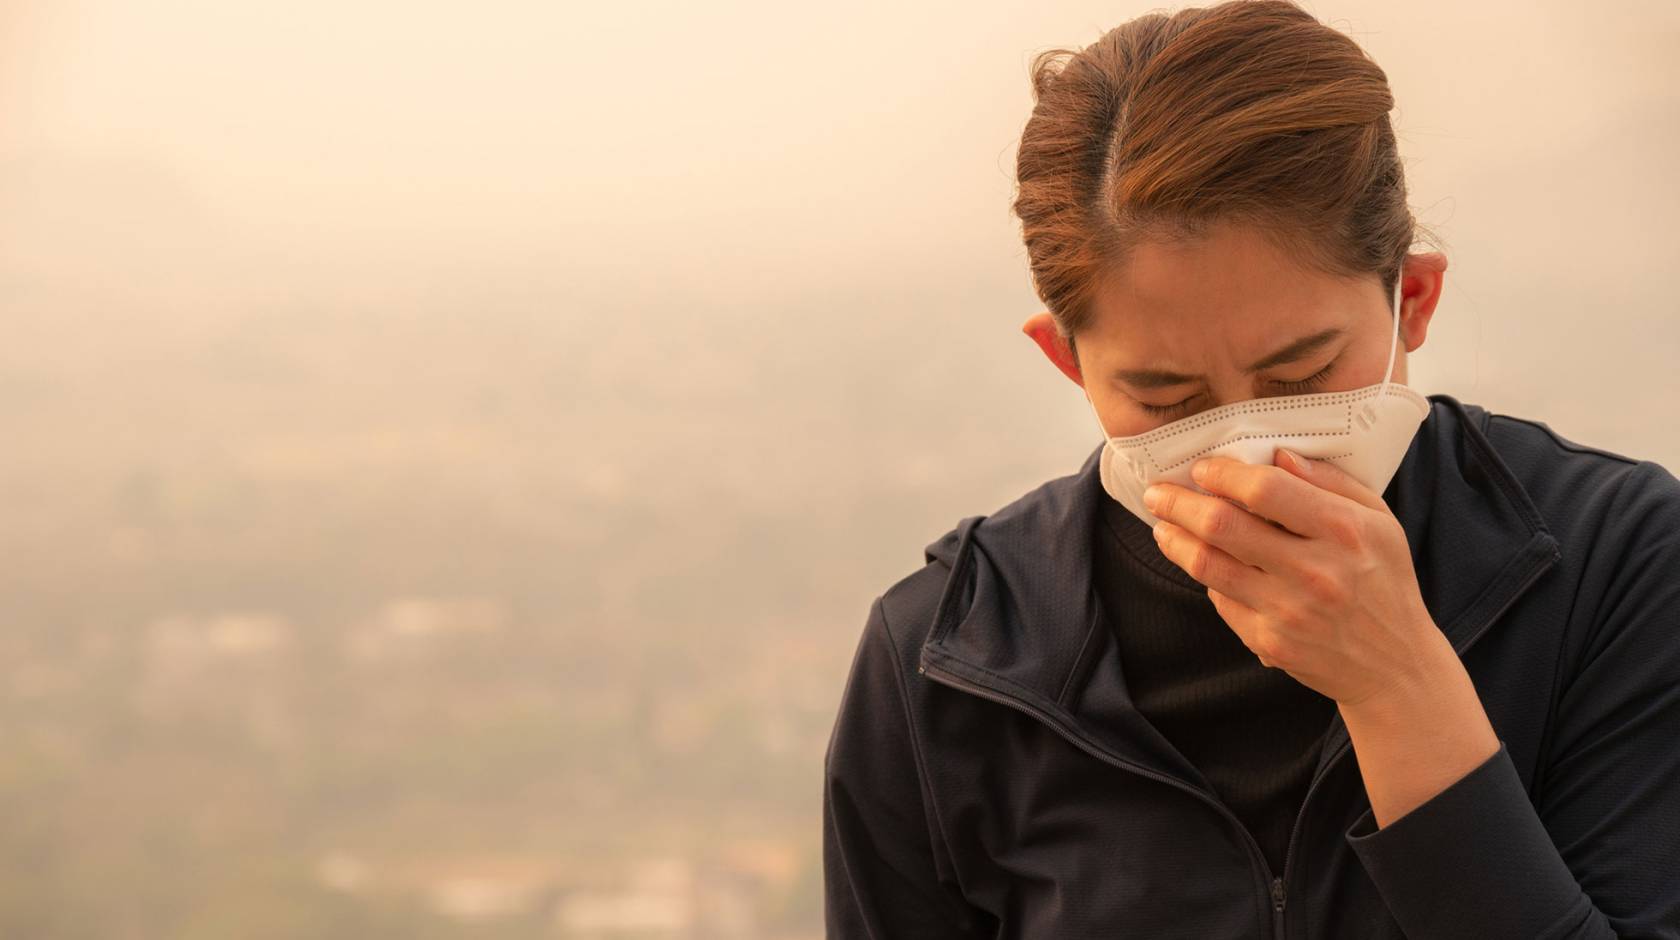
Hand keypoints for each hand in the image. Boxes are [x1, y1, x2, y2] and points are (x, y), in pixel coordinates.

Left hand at [1142, 449, 1446, 707]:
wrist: (1396, 667)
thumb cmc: (1385, 582)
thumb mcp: (1379, 521)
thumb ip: (1330, 482)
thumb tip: (1278, 453)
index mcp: (1343, 531)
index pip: (1265, 490)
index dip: (1223, 474)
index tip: (1202, 469)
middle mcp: (1313, 572)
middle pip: (1222, 526)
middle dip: (1178, 503)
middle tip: (1157, 493)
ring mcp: (1287, 611)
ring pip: (1207, 564)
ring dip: (1174, 539)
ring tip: (1163, 525)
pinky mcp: (1269, 642)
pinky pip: (1220, 599)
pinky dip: (1206, 576)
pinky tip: (1201, 561)